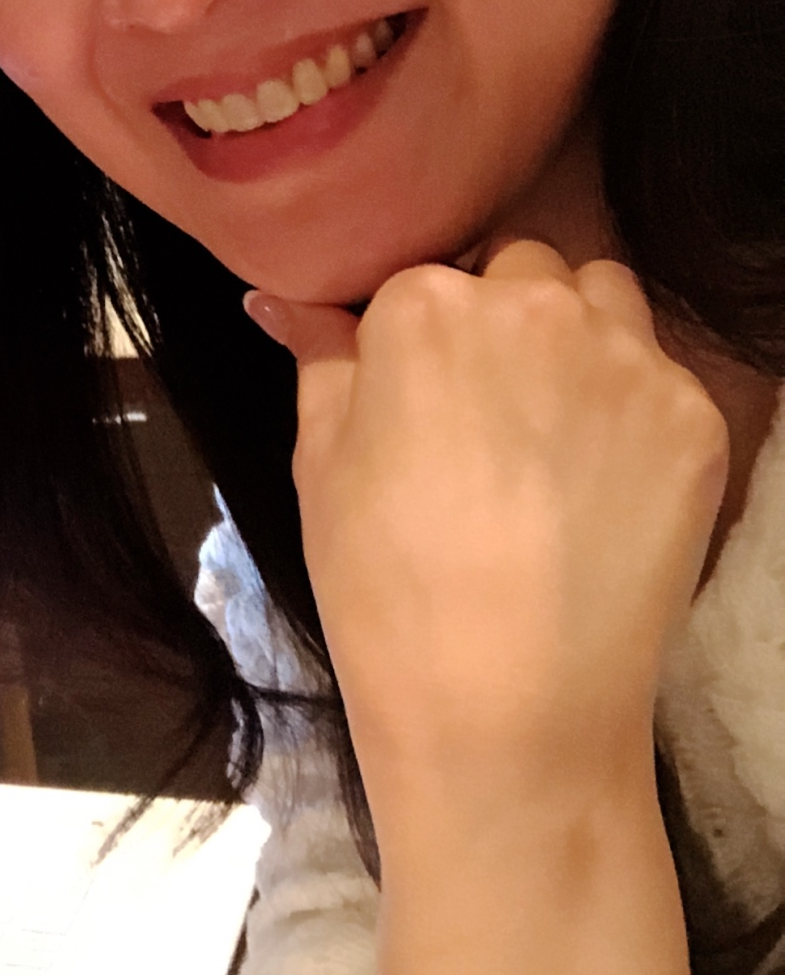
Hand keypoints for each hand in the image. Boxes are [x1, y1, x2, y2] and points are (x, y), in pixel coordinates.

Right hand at [247, 242, 726, 810]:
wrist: (504, 704)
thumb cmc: (383, 586)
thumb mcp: (320, 463)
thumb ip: (318, 360)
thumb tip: (281, 298)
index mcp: (422, 306)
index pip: (421, 278)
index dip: (414, 336)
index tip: (412, 394)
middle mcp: (531, 306)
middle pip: (522, 270)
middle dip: (502, 318)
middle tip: (481, 414)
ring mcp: (625, 358)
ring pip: (604, 299)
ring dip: (576, 336)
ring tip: (549, 432)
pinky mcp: (694, 417)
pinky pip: (659, 374)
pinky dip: (629, 409)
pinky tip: (598, 482)